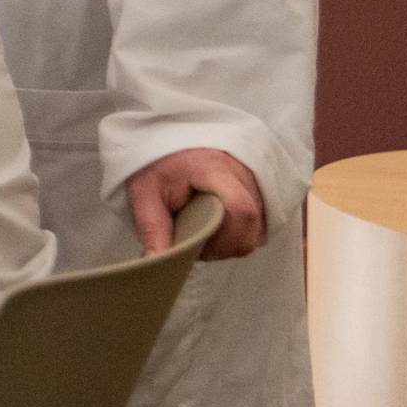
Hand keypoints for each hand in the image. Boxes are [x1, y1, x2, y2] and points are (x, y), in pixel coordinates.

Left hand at [128, 147, 266, 259]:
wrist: (174, 143)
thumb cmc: (160, 165)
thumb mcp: (145, 192)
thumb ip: (152, 227)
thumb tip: (156, 263)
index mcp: (214, 171)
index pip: (240, 209)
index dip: (224, 238)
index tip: (199, 247)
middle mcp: (244, 177)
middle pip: (251, 228)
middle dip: (224, 247)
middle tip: (197, 245)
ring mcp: (257, 185)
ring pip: (257, 231)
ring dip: (231, 242)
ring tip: (204, 234)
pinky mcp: (261, 194)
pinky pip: (259, 226)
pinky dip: (239, 235)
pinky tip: (216, 228)